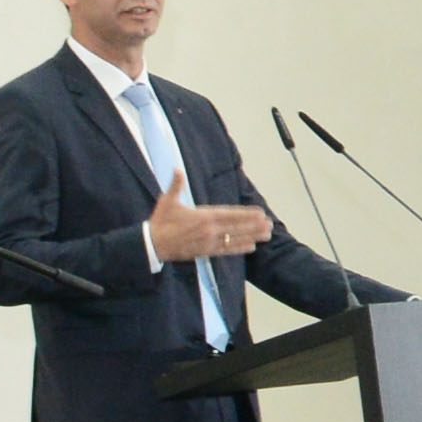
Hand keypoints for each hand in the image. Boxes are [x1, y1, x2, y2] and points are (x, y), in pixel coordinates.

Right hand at [145, 170, 271, 264]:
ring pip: (235, 239)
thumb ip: (176, 185)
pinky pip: (226, 250)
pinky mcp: (205, 252)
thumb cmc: (160, 221)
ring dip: (252, 237)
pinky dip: (239, 248)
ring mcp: (208, 242)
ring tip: (267, 235)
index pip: (230, 214)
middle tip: (270, 224)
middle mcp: (209, 230)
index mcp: (202, 216)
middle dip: (254, 226)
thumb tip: (176, 169)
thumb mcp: (167, 200)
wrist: (152, 244)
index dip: (246, 214)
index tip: (260, 213)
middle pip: (237, 228)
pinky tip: (251, 247)